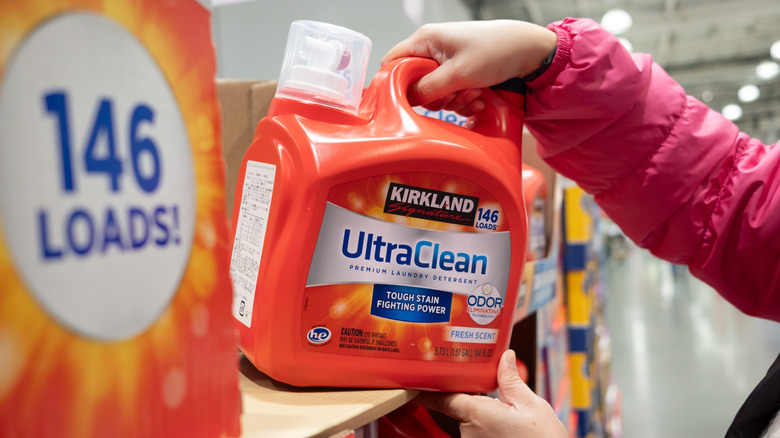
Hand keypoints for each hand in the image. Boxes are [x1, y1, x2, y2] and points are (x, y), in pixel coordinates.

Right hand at [381, 20, 555, 114]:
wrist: (529, 51)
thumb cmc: (497, 50)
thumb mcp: (458, 74)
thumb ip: (428, 89)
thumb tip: (407, 100)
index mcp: (425, 39)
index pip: (392, 62)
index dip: (393, 84)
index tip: (405, 101)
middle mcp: (433, 49)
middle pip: (415, 83)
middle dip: (436, 96)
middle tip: (456, 93)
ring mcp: (446, 62)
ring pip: (435, 92)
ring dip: (455, 100)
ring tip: (475, 93)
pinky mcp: (459, 72)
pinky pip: (451, 93)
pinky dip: (464, 100)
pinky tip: (479, 97)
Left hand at [416, 349, 567, 437]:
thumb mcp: (533, 406)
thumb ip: (512, 381)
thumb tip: (504, 356)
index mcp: (478, 415)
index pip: (443, 398)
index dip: (429, 389)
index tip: (418, 380)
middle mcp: (469, 433)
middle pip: (459, 408)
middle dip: (471, 396)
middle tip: (484, 385)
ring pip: (470, 423)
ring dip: (481, 414)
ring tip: (505, 412)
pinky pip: (478, 434)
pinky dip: (486, 427)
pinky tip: (505, 426)